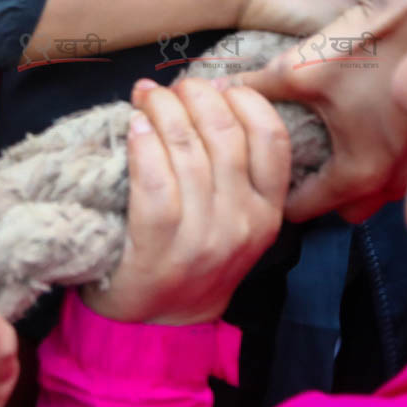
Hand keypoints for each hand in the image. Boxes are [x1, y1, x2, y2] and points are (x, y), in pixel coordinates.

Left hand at [82, 79, 289, 325]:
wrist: (164, 322)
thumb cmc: (198, 254)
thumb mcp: (238, 217)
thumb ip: (238, 166)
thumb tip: (215, 91)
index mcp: (270, 211)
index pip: (271, 138)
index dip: (243, 98)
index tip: (216, 84)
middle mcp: (243, 223)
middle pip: (224, 134)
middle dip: (194, 95)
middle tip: (171, 88)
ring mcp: (203, 240)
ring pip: (187, 152)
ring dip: (163, 111)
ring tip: (146, 97)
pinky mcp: (159, 251)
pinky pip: (155, 184)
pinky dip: (144, 146)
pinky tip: (135, 126)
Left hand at [238, 0, 406, 222]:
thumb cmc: (360, 45)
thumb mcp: (295, 70)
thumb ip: (253, 89)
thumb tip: (212, 94)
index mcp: (358, 172)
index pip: (303, 207)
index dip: (274, 193)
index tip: (256, 176)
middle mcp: (392, 179)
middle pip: (344, 207)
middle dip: (318, 193)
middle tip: (290, 165)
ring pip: (375, 190)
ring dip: (351, 176)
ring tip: (323, 148)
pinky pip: (395, 166)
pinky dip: (376, 156)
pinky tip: (358, 129)